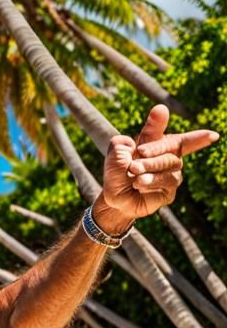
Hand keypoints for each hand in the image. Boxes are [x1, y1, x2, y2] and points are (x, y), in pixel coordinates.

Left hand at [98, 104, 218, 229]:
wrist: (114, 198)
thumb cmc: (117, 172)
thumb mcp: (116, 152)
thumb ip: (125, 139)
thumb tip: (140, 129)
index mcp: (160, 145)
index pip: (179, 139)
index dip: (197, 137)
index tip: (213, 136)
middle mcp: (170, 158)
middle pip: (173, 147)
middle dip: (154, 150)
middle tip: (138, 155)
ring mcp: (172, 175)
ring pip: (170, 164)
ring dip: (149, 167)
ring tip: (133, 173)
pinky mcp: (169, 191)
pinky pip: (167, 182)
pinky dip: (150, 182)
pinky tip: (139, 185)